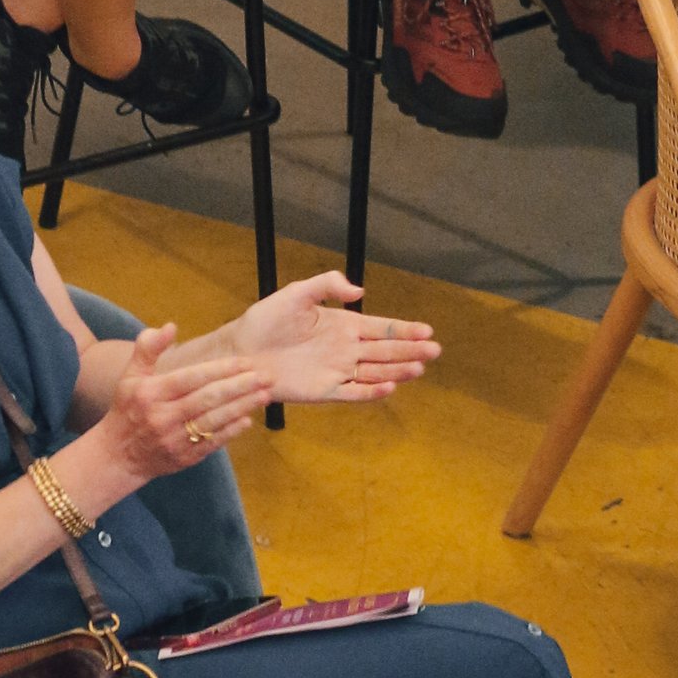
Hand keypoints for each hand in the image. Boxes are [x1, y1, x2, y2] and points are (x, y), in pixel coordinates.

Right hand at [98, 325, 274, 480]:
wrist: (116, 456)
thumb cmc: (127, 409)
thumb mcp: (130, 376)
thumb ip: (148, 348)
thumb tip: (170, 326)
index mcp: (151, 393)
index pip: (192, 378)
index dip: (221, 369)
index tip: (246, 362)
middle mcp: (162, 417)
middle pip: (208, 399)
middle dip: (240, 387)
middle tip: (266, 376)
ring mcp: (173, 440)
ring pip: (213, 421)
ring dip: (242, 407)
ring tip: (265, 395)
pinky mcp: (183, 459)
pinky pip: (211, 444)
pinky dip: (231, 432)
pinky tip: (248, 419)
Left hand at [232, 275, 439, 406]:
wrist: (242, 352)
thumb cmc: (267, 320)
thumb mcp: (297, 293)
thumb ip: (328, 285)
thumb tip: (359, 291)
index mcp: (343, 325)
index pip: (381, 328)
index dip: (404, 330)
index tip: (427, 330)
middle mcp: (345, 349)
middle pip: (385, 351)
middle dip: (411, 350)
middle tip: (435, 351)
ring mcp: (337, 371)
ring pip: (375, 372)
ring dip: (398, 371)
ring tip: (420, 369)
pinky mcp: (324, 391)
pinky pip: (353, 392)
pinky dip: (371, 392)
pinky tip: (389, 387)